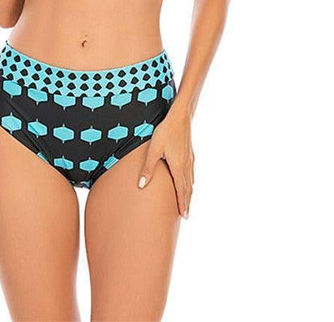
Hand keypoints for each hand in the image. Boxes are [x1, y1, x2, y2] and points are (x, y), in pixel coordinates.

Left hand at [138, 101, 194, 218]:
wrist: (180, 117)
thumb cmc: (166, 131)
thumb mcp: (154, 149)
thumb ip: (148, 167)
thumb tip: (141, 185)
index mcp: (178, 167)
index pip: (181, 190)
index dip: (182, 203)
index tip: (184, 215)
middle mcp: (186, 165)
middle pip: (188, 188)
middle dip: (187, 202)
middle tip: (186, 215)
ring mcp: (190, 159)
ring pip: (191, 181)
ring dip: (189, 193)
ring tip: (187, 202)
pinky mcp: (190, 154)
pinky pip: (191, 173)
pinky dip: (190, 182)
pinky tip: (189, 181)